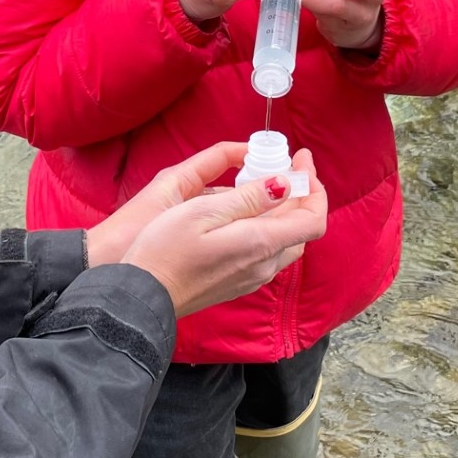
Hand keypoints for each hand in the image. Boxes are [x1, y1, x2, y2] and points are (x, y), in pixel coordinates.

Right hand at [110, 141, 327, 317]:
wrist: (143, 298)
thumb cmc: (165, 250)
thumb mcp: (203, 212)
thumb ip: (248, 199)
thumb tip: (284, 185)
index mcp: (260, 243)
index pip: (313, 218)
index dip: (315, 187)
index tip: (302, 160)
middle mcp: (264, 264)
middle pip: (302, 227)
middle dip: (300, 194)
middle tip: (284, 165)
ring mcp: (253, 277)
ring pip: (286, 240)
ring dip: (285, 211)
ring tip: (265, 184)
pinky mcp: (239, 283)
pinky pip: (268, 252)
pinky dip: (269, 227)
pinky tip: (246, 215)